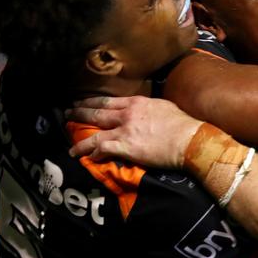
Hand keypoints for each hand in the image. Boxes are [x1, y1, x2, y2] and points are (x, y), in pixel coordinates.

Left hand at [66, 96, 201, 169]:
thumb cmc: (183, 124)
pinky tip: (87, 157)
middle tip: (68, 114)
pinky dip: (92, 153)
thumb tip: (146, 111)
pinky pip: (102, 149)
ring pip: (95, 134)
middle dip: (80, 113)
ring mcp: (124, 131)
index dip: (93, 101)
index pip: (108, 100)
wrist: (189, 139)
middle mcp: (127, 114)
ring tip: (71, 146)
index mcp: (137, 103)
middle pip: (97, 113)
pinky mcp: (125, 147)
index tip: (83, 102)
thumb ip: (150, 108)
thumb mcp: (165, 107)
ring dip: (80, 140)